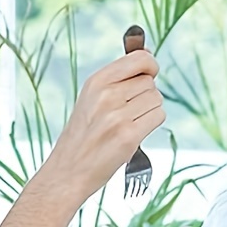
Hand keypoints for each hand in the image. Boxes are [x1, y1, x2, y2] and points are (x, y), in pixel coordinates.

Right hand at [48, 49, 166, 201]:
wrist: (68, 171)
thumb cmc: (82, 136)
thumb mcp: (91, 98)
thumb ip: (119, 78)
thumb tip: (148, 56)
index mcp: (96, 82)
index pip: (139, 58)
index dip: (150, 65)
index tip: (149, 73)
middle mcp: (106, 95)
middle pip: (150, 83)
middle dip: (146, 96)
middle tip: (128, 112)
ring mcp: (117, 115)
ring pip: (156, 99)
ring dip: (150, 112)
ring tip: (130, 123)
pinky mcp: (128, 136)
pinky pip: (158, 116)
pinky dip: (152, 125)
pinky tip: (134, 133)